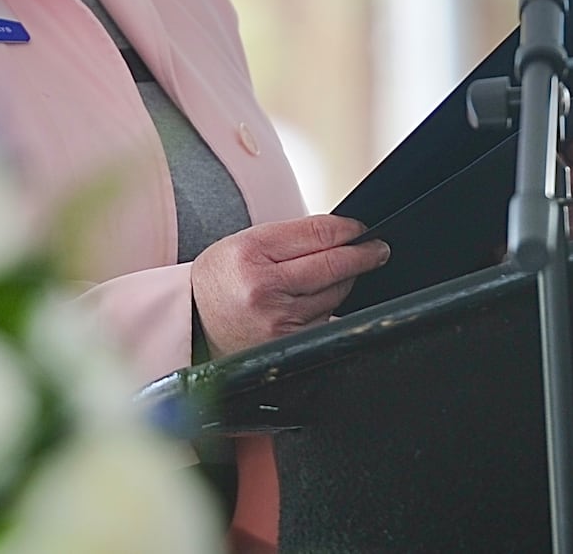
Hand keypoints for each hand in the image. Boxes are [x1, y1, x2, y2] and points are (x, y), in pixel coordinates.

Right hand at [191, 215, 391, 358]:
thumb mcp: (245, 243)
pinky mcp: (289, 343)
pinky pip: (327, 318)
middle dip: (363, 254)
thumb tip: (342, 234)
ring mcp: (279, 320)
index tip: (361, 229)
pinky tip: (318, 299)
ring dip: (346, 280)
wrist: (195, 323)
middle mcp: (265, 288)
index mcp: (251, 252)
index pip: (318, 233)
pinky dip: (330, 306)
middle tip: (377, 249)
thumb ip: (292, 237)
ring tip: (339, 273)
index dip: (348, 229)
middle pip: (334, 263)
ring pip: (336, 292)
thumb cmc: (222, 280)